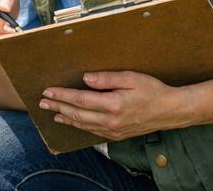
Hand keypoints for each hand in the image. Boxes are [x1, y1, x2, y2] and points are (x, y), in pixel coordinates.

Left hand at [40, 71, 192, 140]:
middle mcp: (110, 121)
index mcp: (113, 105)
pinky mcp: (116, 135)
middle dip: (58, 107)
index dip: (62, 96)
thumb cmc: (152, 90)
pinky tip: (72, 121)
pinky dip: (79, 125)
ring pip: (82, 125)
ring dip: (65, 118)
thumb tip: (85, 78)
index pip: (80, 100)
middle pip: (77, 114)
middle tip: (42, 103)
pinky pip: (92, 131)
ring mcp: (113, 131)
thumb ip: (106, 78)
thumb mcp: (131, 77)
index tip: (48, 91)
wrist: (169, 111)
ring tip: (52, 113)